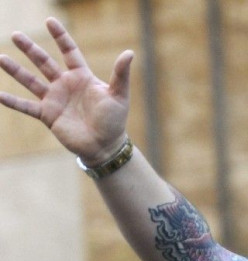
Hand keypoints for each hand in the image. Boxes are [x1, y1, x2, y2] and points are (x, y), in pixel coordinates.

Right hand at [0, 17, 131, 163]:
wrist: (105, 147)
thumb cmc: (114, 122)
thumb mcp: (119, 96)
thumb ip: (121, 74)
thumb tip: (130, 53)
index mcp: (81, 76)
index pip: (68, 51)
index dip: (60, 37)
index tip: (49, 21)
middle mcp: (65, 85)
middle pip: (44, 62)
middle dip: (30, 49)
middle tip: (15, 35)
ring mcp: (55, 100)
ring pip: (31, 81)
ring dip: (16, 70)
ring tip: (1, 58)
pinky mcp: (48, 115)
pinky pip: (27, 106)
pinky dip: (13, 101)